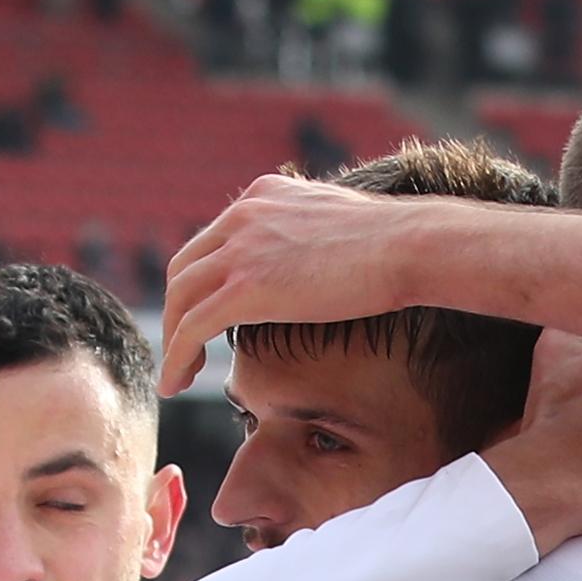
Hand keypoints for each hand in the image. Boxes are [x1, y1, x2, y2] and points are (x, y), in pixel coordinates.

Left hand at [160, 174, 429, 390]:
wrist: (409, 246)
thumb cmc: (396, 242)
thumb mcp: (340, 223)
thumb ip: (312, 235)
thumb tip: (319, 260)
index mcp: (263, 196)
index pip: (213, 241)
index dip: (200, 283)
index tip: (204, 316)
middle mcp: (243, 215)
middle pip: (184, 269)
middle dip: (176, 312)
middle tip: (183, 349)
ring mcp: (241, 249)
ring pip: (180, 299)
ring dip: (171, 341)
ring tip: (177, 375)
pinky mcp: (246, 287)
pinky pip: (192, 328)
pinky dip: (176, 358)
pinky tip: (174, 384)